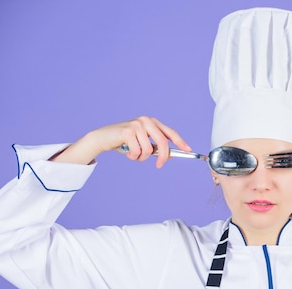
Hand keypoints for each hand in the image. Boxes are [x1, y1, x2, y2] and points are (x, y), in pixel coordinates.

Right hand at [53, 116, 191, 167]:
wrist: (103, 138)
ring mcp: (137, 125)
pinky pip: (138, 152)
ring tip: (134, 154)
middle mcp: (146, 120)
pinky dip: (133, 156)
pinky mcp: (128, 131)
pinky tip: (127, 152)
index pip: (170, 132)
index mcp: (151, 122)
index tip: (188, 150)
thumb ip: (155, 146)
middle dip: (163, 157)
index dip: (180, 142)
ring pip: (149, 150)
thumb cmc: (124, 141)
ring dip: (142, 157)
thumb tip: (170, 155)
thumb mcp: (142, 142)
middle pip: (162, 143)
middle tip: (159, 166)